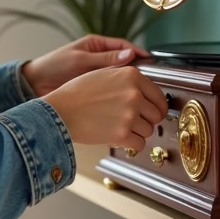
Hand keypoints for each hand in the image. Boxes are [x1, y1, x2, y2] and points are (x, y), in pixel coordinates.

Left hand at [21, 35, 150, 97]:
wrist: (35, 84)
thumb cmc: (53, 66)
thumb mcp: (80, 60)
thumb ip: (104, 59)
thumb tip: (130, 55)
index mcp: (97, 45)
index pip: (124, 47)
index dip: (138, 53)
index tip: (150, 61)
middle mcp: (99, 58)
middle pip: (125, 63)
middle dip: (138, 71)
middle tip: (150, 80)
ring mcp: (98, 74)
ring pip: (120, 78)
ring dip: (130, 85)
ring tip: (142, 92)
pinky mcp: (95, 88)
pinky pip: (112, 90)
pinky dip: (119, 94)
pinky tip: (126, 101)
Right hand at [43, 66, 167, 153]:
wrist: (60, 111)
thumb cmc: (76, 93)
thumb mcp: (103, 74)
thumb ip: (126, 79)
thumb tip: (143, 90)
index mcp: (131, 75)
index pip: (159, 96)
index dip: (156, 106)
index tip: (152, 112)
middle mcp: (134, 93)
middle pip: (156, 115)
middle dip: (146, 120)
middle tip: (133, 121)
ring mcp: (129, 114)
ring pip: (149, 130)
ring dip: (137, 132)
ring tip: (120, 127)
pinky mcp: (122, 133)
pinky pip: (139, 144)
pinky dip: (131, 144)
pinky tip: (120, 138)